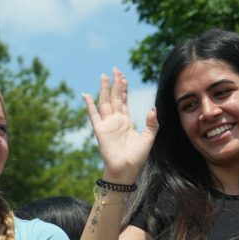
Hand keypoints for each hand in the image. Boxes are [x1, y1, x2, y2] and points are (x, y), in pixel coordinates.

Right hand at [83, 68, 158, 182]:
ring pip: (105, 102)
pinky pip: (93, 115)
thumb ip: (152, 123)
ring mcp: (107, 124)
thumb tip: (152, 108)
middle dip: (115, 83)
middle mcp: (115, 120)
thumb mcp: (149, 138)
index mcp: (126, 121)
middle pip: (114, 97)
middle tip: (115, 69)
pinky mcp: (100, 130)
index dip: (123, 88)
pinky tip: (86, 94)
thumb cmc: (137, 157)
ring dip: (104, 89)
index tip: (124, 76)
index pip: (123, 101)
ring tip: (104, 76)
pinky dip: (89, 105)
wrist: (126, 170)